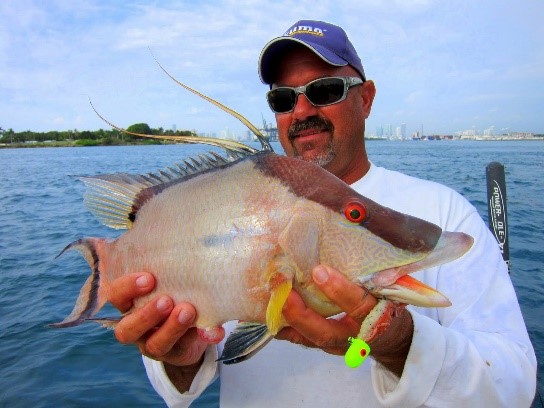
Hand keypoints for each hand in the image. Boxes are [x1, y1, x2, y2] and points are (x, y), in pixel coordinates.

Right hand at [108, 273, 224, 390]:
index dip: (127, 289)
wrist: (188, 327)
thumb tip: (174, 238)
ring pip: (155, 344)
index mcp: (130, 304)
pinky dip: (203, 336)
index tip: (149, 278)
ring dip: (172, 328)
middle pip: (127, 330)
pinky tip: (214, 330)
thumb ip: (167, 266)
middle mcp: (137, 328)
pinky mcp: (177, 353)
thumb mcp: (166, 279)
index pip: (115, 297)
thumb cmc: (173, 292)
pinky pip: (187, 349)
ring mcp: (154, 344)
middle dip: (146, 315)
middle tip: (166, 300)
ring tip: (187, 311)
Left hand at [277, 265, 412, 376]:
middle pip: (326, 332)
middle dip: (301, 312)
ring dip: (289, 319)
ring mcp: (340, 345)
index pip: (358, 306)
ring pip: (311, 339)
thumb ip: (381, 273)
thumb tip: (360, 239)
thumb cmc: (389, 304)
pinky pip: (303, 341)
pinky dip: (286, 328)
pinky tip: (271, 314)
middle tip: (283, 289)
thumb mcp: (394, 288)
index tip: (319, 271)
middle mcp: (356, 336)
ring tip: (273, 297)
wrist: (392, 338)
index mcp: (377, 317)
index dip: (338, 290)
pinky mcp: (327, 346)